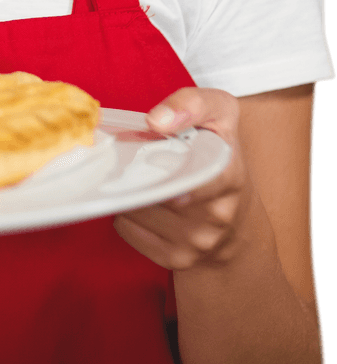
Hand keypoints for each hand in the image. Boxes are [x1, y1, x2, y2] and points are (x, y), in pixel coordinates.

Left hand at [112, 87, 254, 269]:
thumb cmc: (219, 155)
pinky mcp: (178, 260)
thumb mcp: (219, 114)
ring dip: (129, 190)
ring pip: (136, 208)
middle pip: (153, 190)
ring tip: (141, 178)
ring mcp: (198, 241)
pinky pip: (128, 229)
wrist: (237, 222)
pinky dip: (125, 213)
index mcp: (227, 174)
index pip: (196, 174)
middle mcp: (217, 213)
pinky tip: (142, 201)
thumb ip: (193, 103)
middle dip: (137, 172)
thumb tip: (157, 120)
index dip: (169, 167)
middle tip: (133, 157)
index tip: (151, 153)